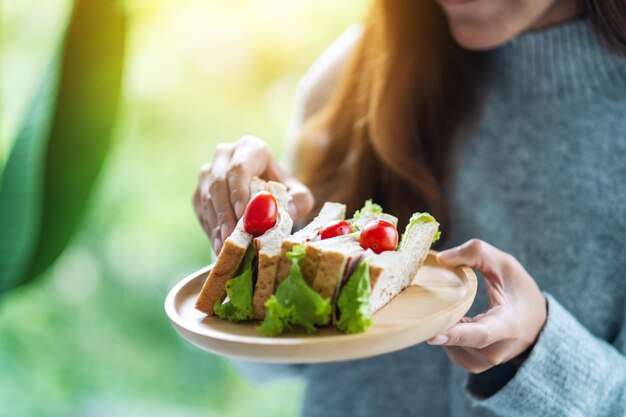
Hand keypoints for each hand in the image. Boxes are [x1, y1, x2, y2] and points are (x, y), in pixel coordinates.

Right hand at [193, 135, 313, 254]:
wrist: (265, 197)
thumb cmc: (283, 193)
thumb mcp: (298, 195)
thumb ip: (299, 201)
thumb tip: (285, 210)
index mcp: (251, 149)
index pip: (240, 167)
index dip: (239, 191)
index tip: (242, 215)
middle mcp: (225, 155)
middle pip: (219, 182)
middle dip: (225, 213)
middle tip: (232, 237)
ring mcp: (209, 171)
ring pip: (206, 197)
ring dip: (216, 224)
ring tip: (226, 246)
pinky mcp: (199, 190)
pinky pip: (200, 209)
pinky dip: (210, 228)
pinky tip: (219, 244)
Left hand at [427, 239, 546, 373]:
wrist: (536, 324)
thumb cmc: (518, 289)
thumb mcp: (504, 264)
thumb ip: (476, 253)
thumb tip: (442, 258)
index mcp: (507, 327)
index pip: (480, 335)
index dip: (456, 335)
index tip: (431, 336)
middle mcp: (495, 351)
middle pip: (456, 338)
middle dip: (437, 319)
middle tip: (424, 301)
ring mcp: (482, 362)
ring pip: (448, 342)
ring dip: (442, 323)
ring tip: (451, 305)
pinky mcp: (471, 364)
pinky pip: (448, 346)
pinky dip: (445, 331)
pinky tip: (452, 318)